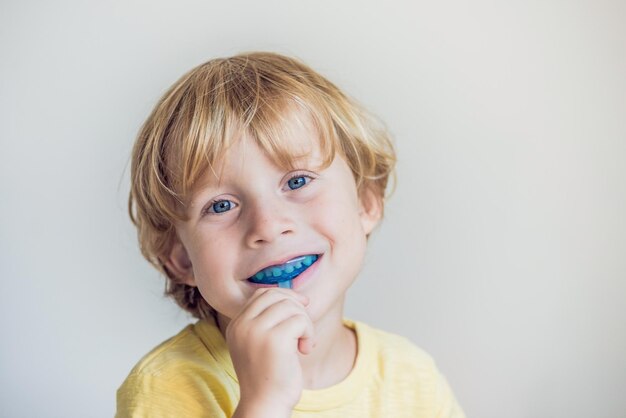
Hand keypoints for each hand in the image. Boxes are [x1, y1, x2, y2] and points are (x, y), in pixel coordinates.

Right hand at [226, 288, 314, 415]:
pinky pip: (300, 321)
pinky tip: (305, 350)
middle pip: (277, 296)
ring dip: (305, 323)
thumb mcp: (260, 344)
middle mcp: (242, 325)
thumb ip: (268, 321)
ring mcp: (256, 331)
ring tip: (304, 344)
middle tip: (304, 330)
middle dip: (297, 308)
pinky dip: (309, 333)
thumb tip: (298, 296)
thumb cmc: (269, 376)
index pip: (262, 294)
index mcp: (236, 325)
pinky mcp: (274, 340)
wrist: (265, 405)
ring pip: (291, 306)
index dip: (285, 295)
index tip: (302, 307)